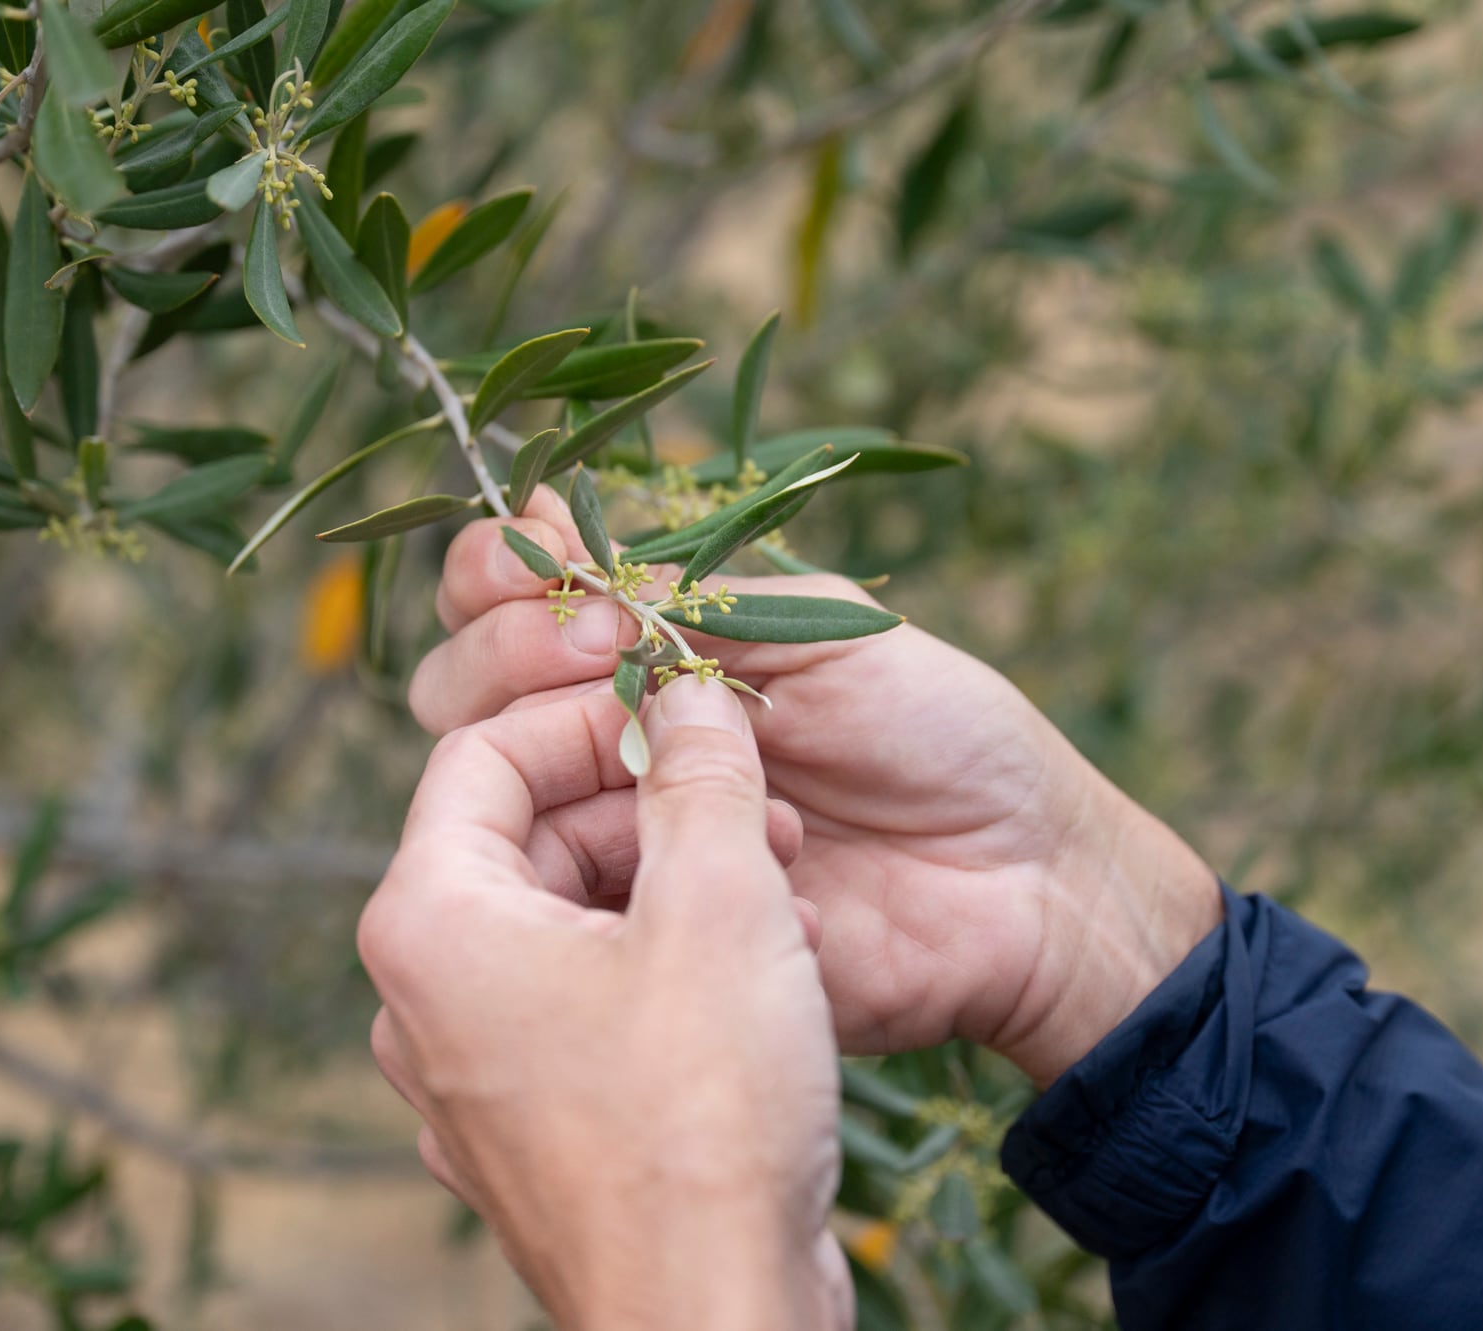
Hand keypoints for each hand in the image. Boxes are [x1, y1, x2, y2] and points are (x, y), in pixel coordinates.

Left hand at [359, 681, 850, 1330]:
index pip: (481, 755)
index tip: (684, 712)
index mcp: (430, 922)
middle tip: (759, 803)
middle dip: (652, 806)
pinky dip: (671, 967)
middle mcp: (425, 998)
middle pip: (529, 839)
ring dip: (678, 884)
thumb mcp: (719, 903)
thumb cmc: (703, 1114)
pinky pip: (590, 1006)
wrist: (717, 1320)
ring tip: (787, 885)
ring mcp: (475, 1075)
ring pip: (571, 924)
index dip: (589, 715)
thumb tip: (688, 689)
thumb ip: (700, 773)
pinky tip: (774, 972)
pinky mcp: (537, 1131)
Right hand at [409, 491, 1223, 1084]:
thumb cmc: (938, 732)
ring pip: (488, 792)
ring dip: (547, 743)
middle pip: (460, 689)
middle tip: (600, 653)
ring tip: (653, 745)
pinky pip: (559, 892)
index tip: (560, 571)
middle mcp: (607, 739)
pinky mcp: (642, 930)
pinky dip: (595, 846)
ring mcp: (615, 837)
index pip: (507, 600)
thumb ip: (684, 598)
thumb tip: (543, 531)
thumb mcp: (814, 624)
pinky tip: (673, 836)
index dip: (498, 575)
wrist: (1022, 880)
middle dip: (504, 652)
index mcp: (648, 652)